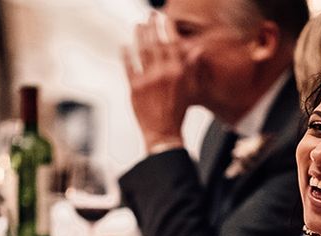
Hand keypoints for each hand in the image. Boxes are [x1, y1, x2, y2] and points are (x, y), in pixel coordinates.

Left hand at [123, 12, 190, 151]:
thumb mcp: (189, 88)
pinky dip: (126, 55)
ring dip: (139, 35)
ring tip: (138, 26)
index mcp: (178, 71)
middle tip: (150, 16)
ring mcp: (148, 80)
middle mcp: (163, 72)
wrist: (163, 133)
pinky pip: (129, 67)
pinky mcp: (135, 88)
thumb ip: (190, 66)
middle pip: (156, 42)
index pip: (173, 42)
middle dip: (153, 26)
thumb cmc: (177, 113)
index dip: (168, 27)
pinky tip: (124, 46)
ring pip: (142, 51)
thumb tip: (196, 49)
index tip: (165, 18)